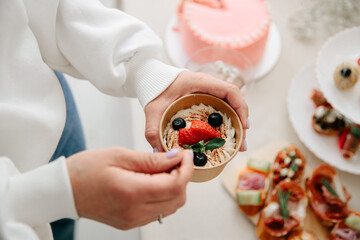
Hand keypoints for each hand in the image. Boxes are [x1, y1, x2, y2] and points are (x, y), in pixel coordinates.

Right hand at [67, 148, 193, 229]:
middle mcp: (135, 211)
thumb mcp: (119, 156)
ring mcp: (133, 220)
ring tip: (164, 168)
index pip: (175, 185)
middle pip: (178, 198)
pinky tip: (154, 180)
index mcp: (132, 192)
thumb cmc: (86, 169)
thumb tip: (176, 158)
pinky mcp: (131, 222)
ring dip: (175, 186)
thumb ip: (151, 160)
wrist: (65, 190)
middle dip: (183, 177)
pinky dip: (164, 195)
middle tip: (175, 159)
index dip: (186, 168)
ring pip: (171, 206)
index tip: (185, 154)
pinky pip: (158, 211)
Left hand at [145, 71, 248, 150]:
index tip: (243, 126)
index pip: (230, 90)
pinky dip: (228, 119)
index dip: (241, 108)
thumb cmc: (154, 90)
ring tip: (238, 143)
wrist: (150, 79)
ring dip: (237, 121)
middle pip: (234, 100)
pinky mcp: (206, 96)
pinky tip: (228, 134)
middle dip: (241, 121)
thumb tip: (159, 153)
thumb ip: (152, 131)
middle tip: (241, 144)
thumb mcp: (152, 111)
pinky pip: (222, 106)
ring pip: (230, 104)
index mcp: (200, 82)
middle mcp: (208, 84)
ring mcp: (208, 89)